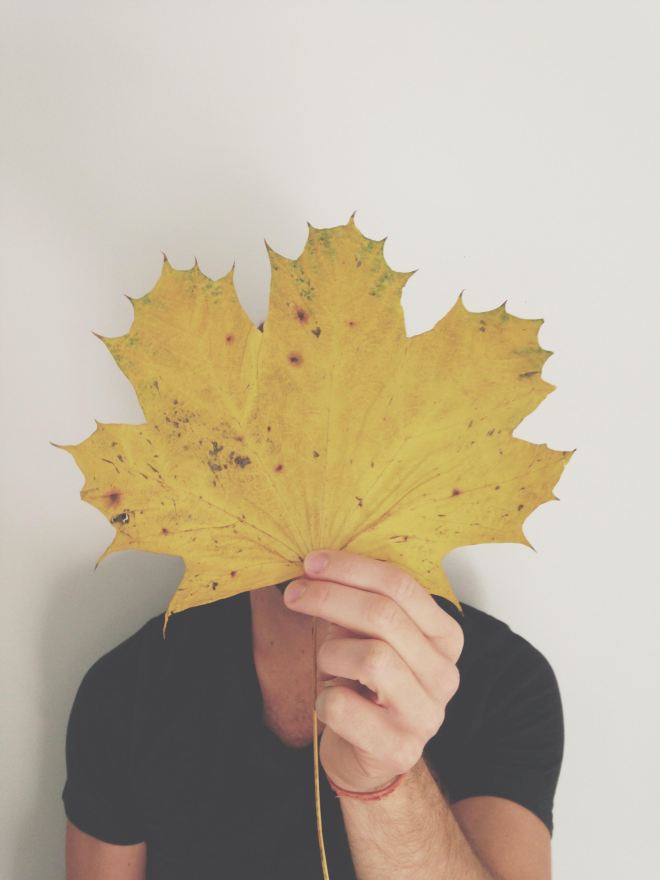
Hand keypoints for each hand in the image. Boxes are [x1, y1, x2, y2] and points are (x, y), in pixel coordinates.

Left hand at [284, 549, 463, 793]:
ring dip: (332, 653)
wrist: (367, 757)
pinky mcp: (399, 749)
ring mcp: (426, 715)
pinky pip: (345, 706)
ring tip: (326, 663)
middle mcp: (444, 675)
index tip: (312, 562)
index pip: (403, 586)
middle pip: (385, 616)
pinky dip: (324, 698)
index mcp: (444, 638)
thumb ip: (356, 605)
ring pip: (372, 658)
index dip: (352, 569)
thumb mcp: (367, 637)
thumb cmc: (366, 687)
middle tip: (295, 593)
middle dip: (331, 597)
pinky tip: (328, 701)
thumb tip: (318, 568)